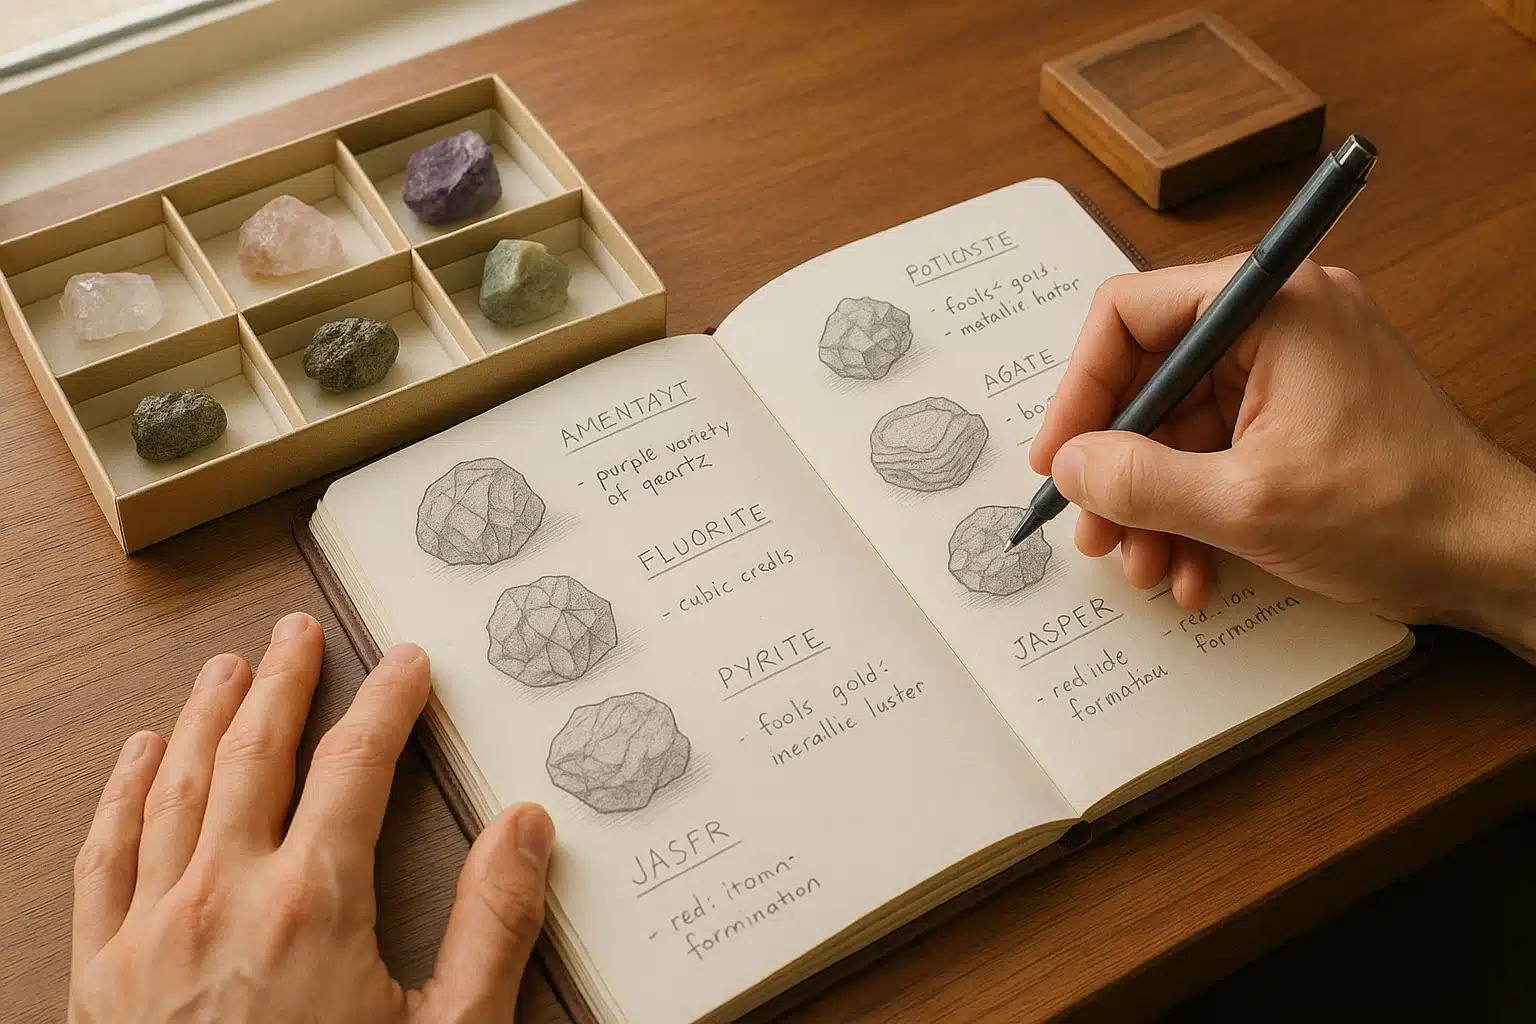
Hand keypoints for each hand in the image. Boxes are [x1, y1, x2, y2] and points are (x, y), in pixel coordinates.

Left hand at [71, 613, 555, 1022]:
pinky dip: (119, 792)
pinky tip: (134, 757)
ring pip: (172, 785)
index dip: (386, 701)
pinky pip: (103, 854)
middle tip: (297, 635)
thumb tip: (526, 830)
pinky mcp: (96, 973)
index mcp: (313, 903)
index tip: (404, 664)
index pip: (356, 763)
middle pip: (254, 752)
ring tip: (224, 669)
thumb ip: (493, 926)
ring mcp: (149, 930)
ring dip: (200, 715)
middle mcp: (223, 895)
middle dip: (282, 682)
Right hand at [1031, 256, 1535, 651]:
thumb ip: (1141, 482)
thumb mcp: (1245, 504)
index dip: (1081, 389)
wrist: (1492, 557)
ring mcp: (1289, 371)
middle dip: (1117, 466)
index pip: (1131, 315)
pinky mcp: (1297, 417)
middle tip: (1095, 527)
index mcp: (1272, 304)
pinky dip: (1193, 510)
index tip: (1059, 456)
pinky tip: (1192, 568)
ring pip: (1177, 427)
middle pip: (1150, 378)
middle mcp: (1278, 322)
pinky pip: (1214, 453)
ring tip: (1146, 565)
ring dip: (1152, 504)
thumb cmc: (1400, 510)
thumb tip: (1072, 467)